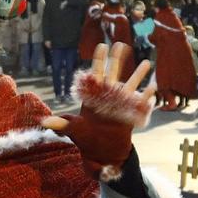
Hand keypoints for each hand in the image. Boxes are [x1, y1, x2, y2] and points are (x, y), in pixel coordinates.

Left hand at [42, 44, 156, 172]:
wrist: (102, 152)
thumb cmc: (86, 139)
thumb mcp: (73, 130)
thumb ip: (61, 124)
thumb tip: (44, 122)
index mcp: (94, 98)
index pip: (96, 76)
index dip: (99, 61)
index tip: (101, 46)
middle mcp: (108, 97)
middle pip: (114, 75)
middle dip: (116, 60)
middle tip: (120, 44)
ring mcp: (121, 105)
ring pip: (131, 85)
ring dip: (138, 74)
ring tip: (146, 62)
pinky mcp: (131, 115)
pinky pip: (140, 104)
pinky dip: (147, 97)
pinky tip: (153, 87)